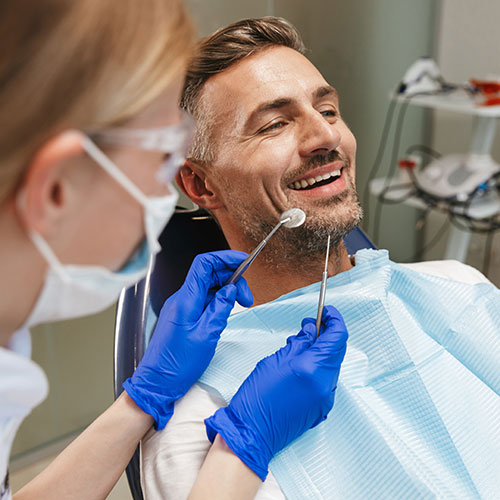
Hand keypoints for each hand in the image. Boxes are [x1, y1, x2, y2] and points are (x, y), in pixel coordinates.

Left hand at [123, 250, 252, 429]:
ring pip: (208, 287)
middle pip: (209, 274)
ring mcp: (181, 307)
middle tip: (248, 298)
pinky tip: (227, 312)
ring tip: (241, 305)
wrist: (157, 382)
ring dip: (227, 291)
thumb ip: (220, 308)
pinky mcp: (183, 316)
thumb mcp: (207, 335)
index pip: (204, 264)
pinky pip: (203, 300)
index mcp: (186, 300)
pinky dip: (218, 301)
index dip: (225, 258)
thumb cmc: (178, 364)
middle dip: (232, 279)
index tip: (244, 261)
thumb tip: (231, 289)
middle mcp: (182, 299)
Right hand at [205, 305, 347, 480]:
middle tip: (309, 326)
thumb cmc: (257, 397)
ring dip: (321, 351)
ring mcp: (326, 397)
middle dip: (326, 334)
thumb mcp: (274, 360)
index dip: (334, 319)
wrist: (252, 433)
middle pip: (337, 350)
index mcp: (312, 368)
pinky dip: (318, 367)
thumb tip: (312, 330)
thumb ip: (298, 343)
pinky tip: (301, 365)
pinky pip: (327, 379)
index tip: (326, 311)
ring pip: (332, 364)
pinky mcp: (322, 407)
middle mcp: (325, 383)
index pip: (337, 336)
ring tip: (299, 347)